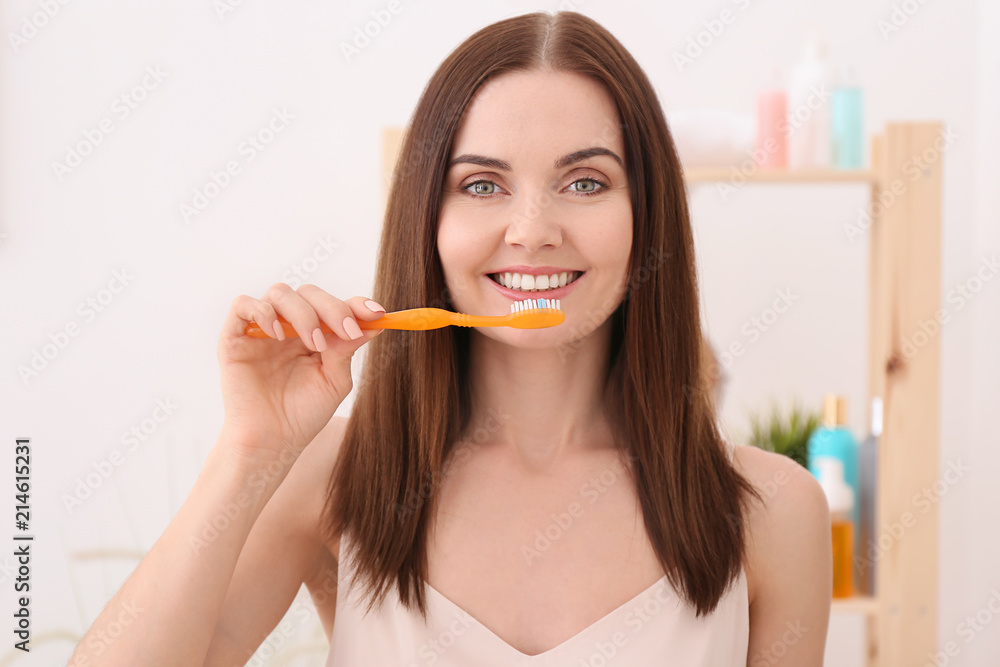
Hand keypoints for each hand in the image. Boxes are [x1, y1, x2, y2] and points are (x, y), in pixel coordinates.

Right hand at [215, 283, 384, 465]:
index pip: (335, 306)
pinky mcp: (235, 337)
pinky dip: (262, 311)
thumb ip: (347, 350)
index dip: (355, 304)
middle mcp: (289, 327)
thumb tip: (373, 323)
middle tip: (346, 331)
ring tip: (313, 343)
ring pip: (280, 293)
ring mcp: (262, 329)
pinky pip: (242, 304)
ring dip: (303, 313)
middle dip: (333, 308)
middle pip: (309, 293)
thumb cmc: (303, 414)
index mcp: (315, 334)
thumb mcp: (334, 381)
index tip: (376, 312)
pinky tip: (277, 335)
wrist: (272, 442)